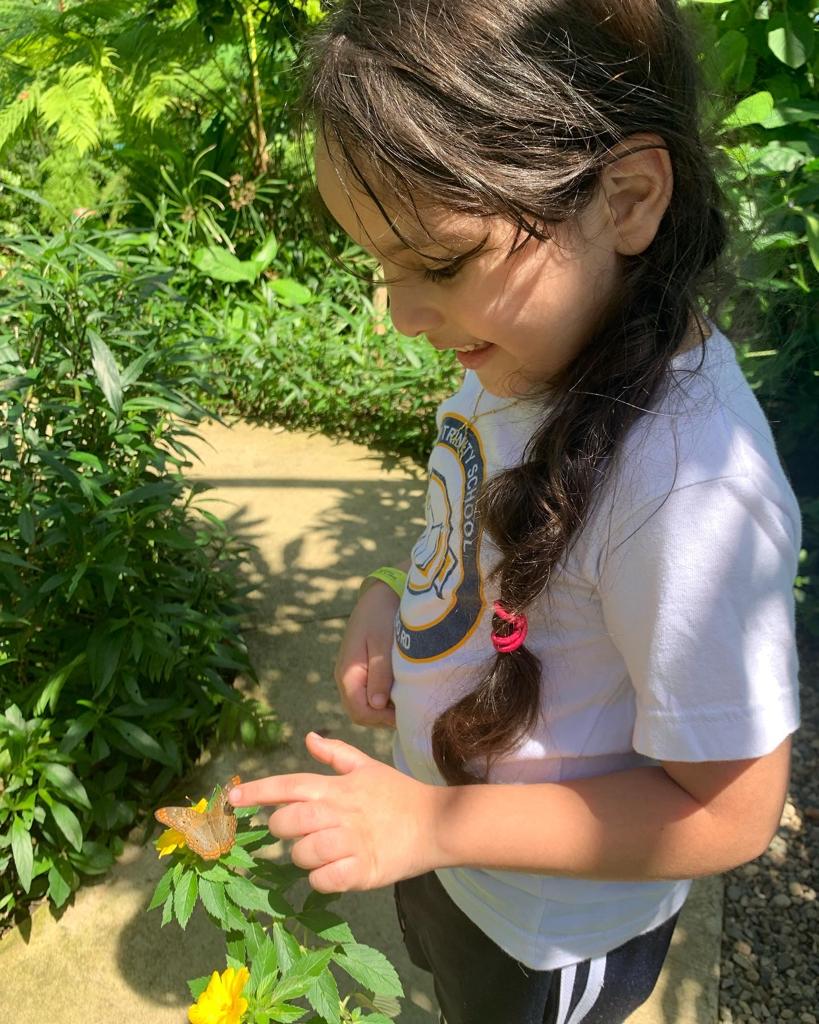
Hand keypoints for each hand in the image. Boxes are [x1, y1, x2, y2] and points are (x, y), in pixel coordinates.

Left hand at [229, 732, 441, 892]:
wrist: (436, 823)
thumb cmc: (397, 795)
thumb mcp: (367, 767)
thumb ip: (336, 753)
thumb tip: (308, 738)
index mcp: (338, 787)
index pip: (290, 785)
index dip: (259, 790)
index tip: (232, 797)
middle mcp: (340, 812)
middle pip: (289, 822)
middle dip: (281, 829)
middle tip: (294, 832)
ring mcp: (352, 842)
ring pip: (304, 854)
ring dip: (303, 857)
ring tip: (319, 853)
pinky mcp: (363, 871)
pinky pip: (324, 880)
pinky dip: (321, 880)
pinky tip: (332, 872)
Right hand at [334, 581, 398, 728]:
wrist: (380, 594)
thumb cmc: (382, 615)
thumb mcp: (383, 643)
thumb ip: (380, 674)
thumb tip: (377, 705)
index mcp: (348, 672)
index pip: (359, 711)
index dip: (381, 718)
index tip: (405, 711)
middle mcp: (345, 678)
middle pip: (360, 713)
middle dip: (383, 717)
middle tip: (408, 709)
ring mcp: (351, 675)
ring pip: (364, 706)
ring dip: (383, 710)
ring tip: (406, 701)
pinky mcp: (360, 671)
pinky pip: (368, 695)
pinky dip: (383, 700)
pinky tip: (400, 692)